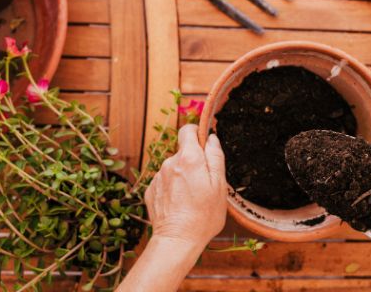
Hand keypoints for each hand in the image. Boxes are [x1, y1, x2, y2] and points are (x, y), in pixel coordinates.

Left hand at [145, 124, 226, 246]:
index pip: (187, 130)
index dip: (197, 134)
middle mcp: (170, 163)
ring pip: (174, 168)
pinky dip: (173, 188)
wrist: (177, 240)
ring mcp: (158, 177)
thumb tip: (212, 138)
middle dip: (194, 162)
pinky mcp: (151, 190)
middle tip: (204, 183)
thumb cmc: (203, 215)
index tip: (205, 145)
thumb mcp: (220, 185)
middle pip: (183, 152)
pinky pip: (165, 182)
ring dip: (183, 176)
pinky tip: (180, 204)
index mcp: (189, 158)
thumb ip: (216, 157)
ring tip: (192, 198)